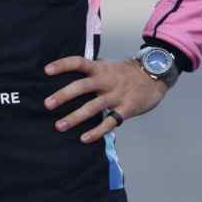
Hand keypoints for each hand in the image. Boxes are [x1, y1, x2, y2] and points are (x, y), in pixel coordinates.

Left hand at [43, 56, 168, 142]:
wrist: (155, 75)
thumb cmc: (125, 72)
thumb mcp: (107, 65)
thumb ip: (90, 69)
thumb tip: (67, 71)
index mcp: (100, 69)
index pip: (78, 62)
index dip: (62, 65)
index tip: (46, 70)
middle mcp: (106, 81)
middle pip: (82, 87)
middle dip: (63, 95)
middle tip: (47, 104)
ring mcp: (116, 96)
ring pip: (93, 107)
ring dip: (75, 118)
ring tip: (59, 126)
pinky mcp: (126, 110)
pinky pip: (110, 123)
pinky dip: (97, 132)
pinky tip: (84, 138)